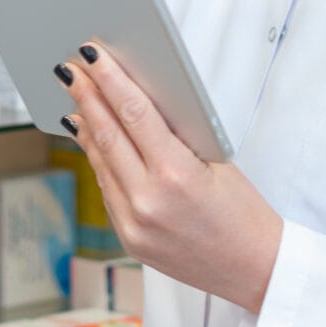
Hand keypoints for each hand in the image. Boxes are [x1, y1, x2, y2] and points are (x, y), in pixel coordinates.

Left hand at [60, 43, 282, 312]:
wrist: (255, 271)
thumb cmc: (244, 212)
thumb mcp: (217, 162)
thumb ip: (174, 135)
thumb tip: (135, 102)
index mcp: (176, 175)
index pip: (133, 113)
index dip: (109, 79)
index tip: (91, 55)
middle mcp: (147, 201)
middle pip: (107, 134)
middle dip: (86, 96)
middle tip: (70, 69)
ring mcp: (132, 224)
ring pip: (100, 162)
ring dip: (86, 126)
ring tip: (76, 98)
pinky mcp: (128, 240)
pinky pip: (107, 189)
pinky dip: (98, 159)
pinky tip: (92, 139)